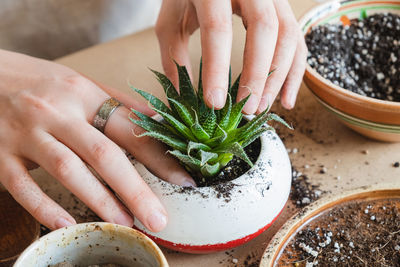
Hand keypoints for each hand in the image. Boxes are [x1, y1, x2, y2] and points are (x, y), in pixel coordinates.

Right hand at [0, 50, 194, 230]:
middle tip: (158, 219)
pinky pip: (24, 187)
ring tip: (125, 223)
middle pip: (103, 154)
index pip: (129, 128)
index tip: (183, 181)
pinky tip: (69, 225)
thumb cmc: (39, 81)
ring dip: (100, 201)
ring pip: (69, 171)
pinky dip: (47, 209)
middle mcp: (57, 112)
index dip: (159, 157)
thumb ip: (117, 103)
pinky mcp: (0, 153)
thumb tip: (157, 121)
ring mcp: (26, 133)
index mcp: (82, 93)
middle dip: (135, 190)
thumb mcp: (80, 83)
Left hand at [156, 0, 306, 113]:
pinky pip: (297, 38)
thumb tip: (181, 101)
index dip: (217, 68)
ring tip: (262, 106)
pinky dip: (294, 71)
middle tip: (246, 109)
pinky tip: (285, 98)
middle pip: (264, 28)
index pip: (218, 28)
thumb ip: (175, 58)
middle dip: (257, 74)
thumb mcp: (172, 22)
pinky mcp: (282, 6)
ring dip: (278, 76)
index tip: (214, 102)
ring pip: (287, 33)